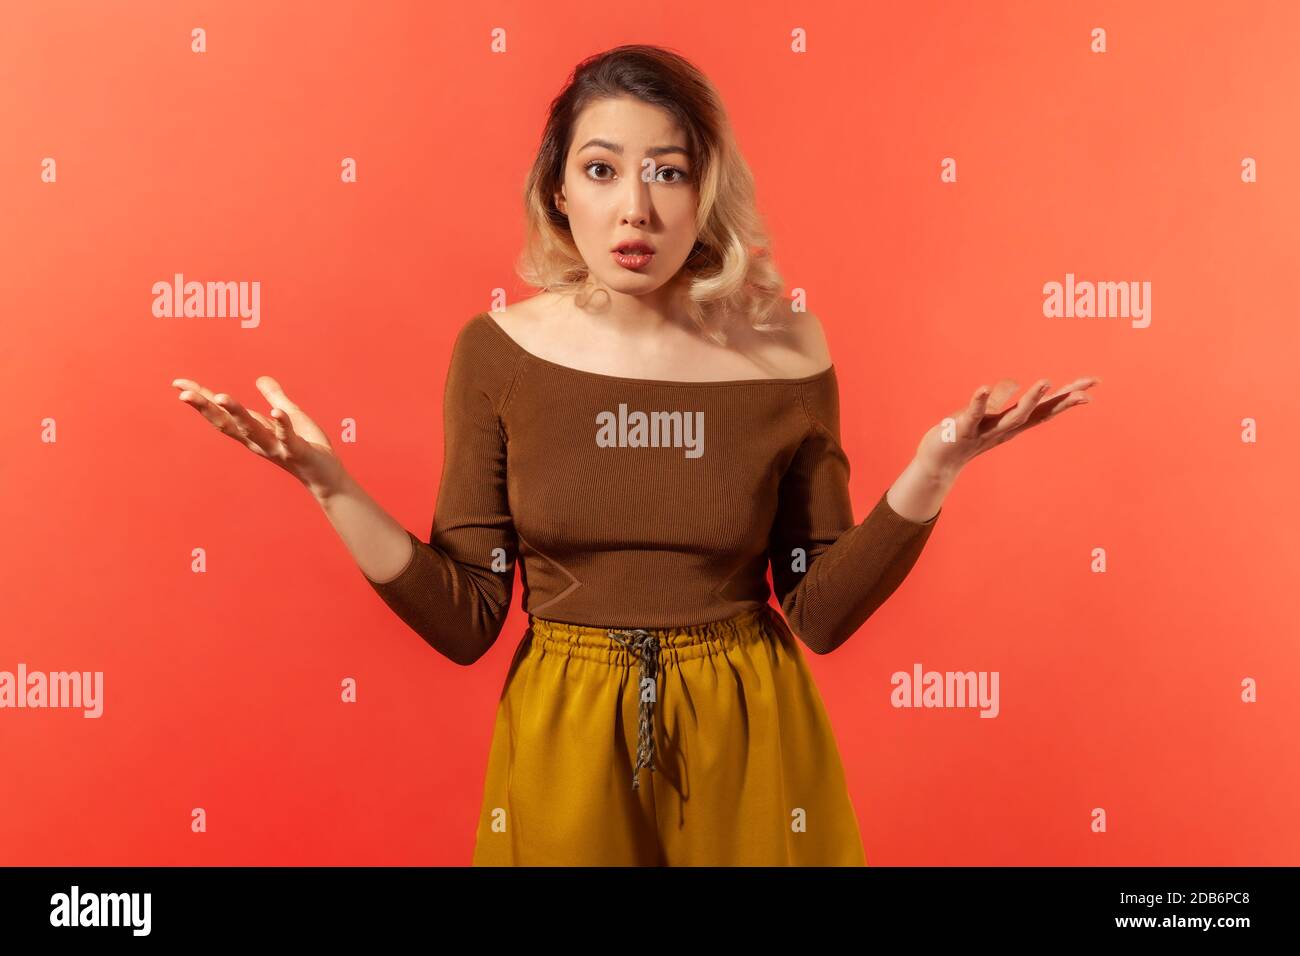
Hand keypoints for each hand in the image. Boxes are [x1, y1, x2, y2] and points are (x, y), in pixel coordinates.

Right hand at [171, 375, 346, 499]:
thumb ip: (276, 397)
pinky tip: (275, 411)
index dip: (201, 398)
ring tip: (221, 396)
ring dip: (236, 413)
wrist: (326, 476)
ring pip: (252, 430)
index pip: (221, 413)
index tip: (178, 384)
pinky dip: (280, 424)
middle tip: (183, 394)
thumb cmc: (306, 446)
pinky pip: (287, 437)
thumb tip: (261, 378)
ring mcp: (276, 447)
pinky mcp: (297, 450)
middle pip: (226, 424)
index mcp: (253, 430)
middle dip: (205, 408)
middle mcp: (258, 441)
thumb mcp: (289, 416)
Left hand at [915, 376, 1100, 479]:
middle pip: (1038, 414)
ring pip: (1013, 417)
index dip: (1068, 398)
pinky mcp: (963, 430)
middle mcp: (1004, 429)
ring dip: (1030, 400)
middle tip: (1085, 388)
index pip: (1045, 410)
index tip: (1093, 386)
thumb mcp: (990, 418)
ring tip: (1046, 381)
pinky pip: (973, 415)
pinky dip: (979, 401)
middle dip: (1061, 400)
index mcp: (1013, 425)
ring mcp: (985, 431)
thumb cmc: (966, 436)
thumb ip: (1005, 402)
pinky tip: (983, 387)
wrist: (938, 464)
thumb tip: (1018, 384)